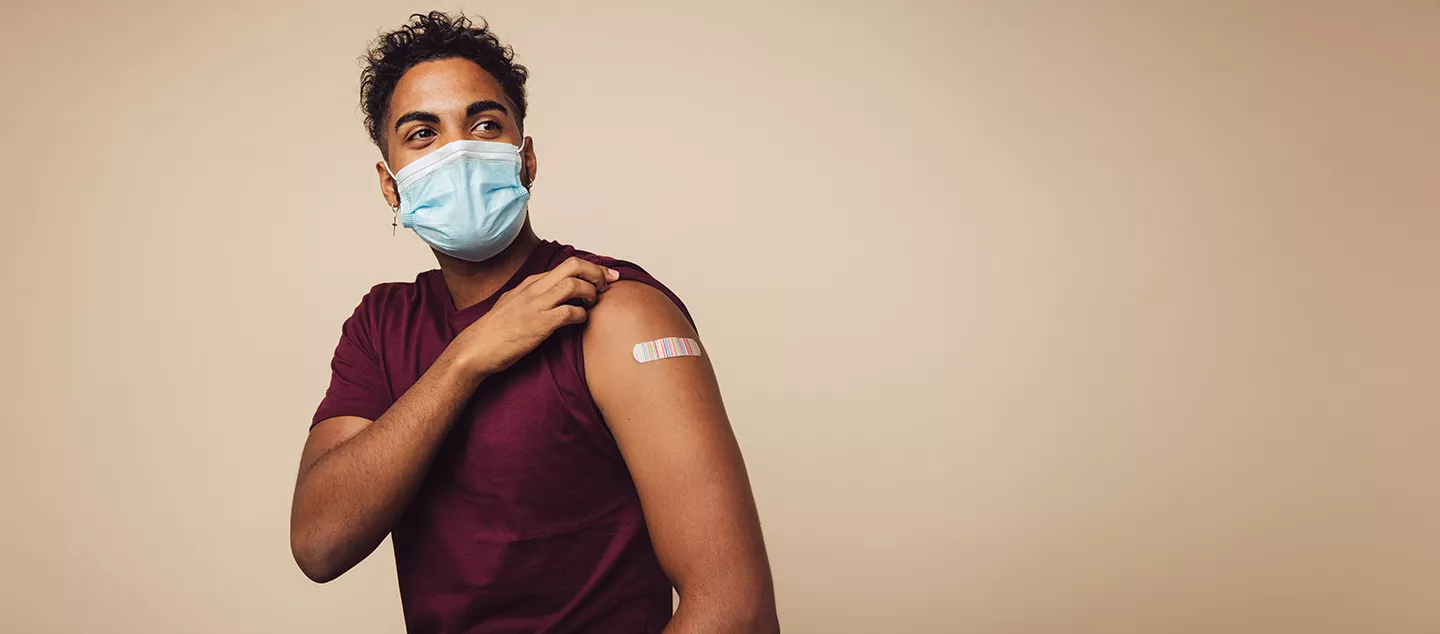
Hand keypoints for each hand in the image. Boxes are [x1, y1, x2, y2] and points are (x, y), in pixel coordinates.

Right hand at [449, 257, 619, 376]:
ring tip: (594, 303)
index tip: (607, 277)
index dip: (593, 268)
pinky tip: (581, 320)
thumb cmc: (496, 330)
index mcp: (531, 282)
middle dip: (597, 273)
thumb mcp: (514, 303)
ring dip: (591, 292)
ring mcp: (536, 305)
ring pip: (574, 284)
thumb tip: (556, 295)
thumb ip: (535, 295)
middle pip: (574, 266)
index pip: (568, 264)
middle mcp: (535, 289)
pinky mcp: (539, 324)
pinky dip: (582, 315)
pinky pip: (569, 312)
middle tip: (606, 287)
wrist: (476, 348)